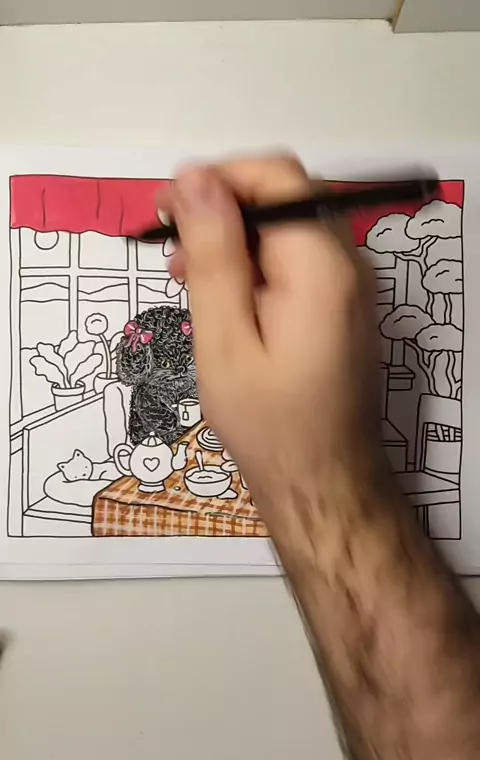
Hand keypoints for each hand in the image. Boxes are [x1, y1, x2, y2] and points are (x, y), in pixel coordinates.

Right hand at [157, 156, 381, 527]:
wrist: (322, 484)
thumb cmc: (268, 424)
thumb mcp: (225, 339)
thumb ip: (213, 254)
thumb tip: (195, 178)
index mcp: (322, 267)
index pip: (276, 178)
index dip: (217, 179)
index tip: (166, 209)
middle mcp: (349, 265)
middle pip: (285, 198)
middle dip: (223, 210)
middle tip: (172, 249)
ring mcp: (352, 288)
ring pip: (288, 229)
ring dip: (235, 239)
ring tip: (186, 276)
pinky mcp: (343, 308)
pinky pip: (298, 263)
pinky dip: (256, 266)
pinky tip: (223, 299)